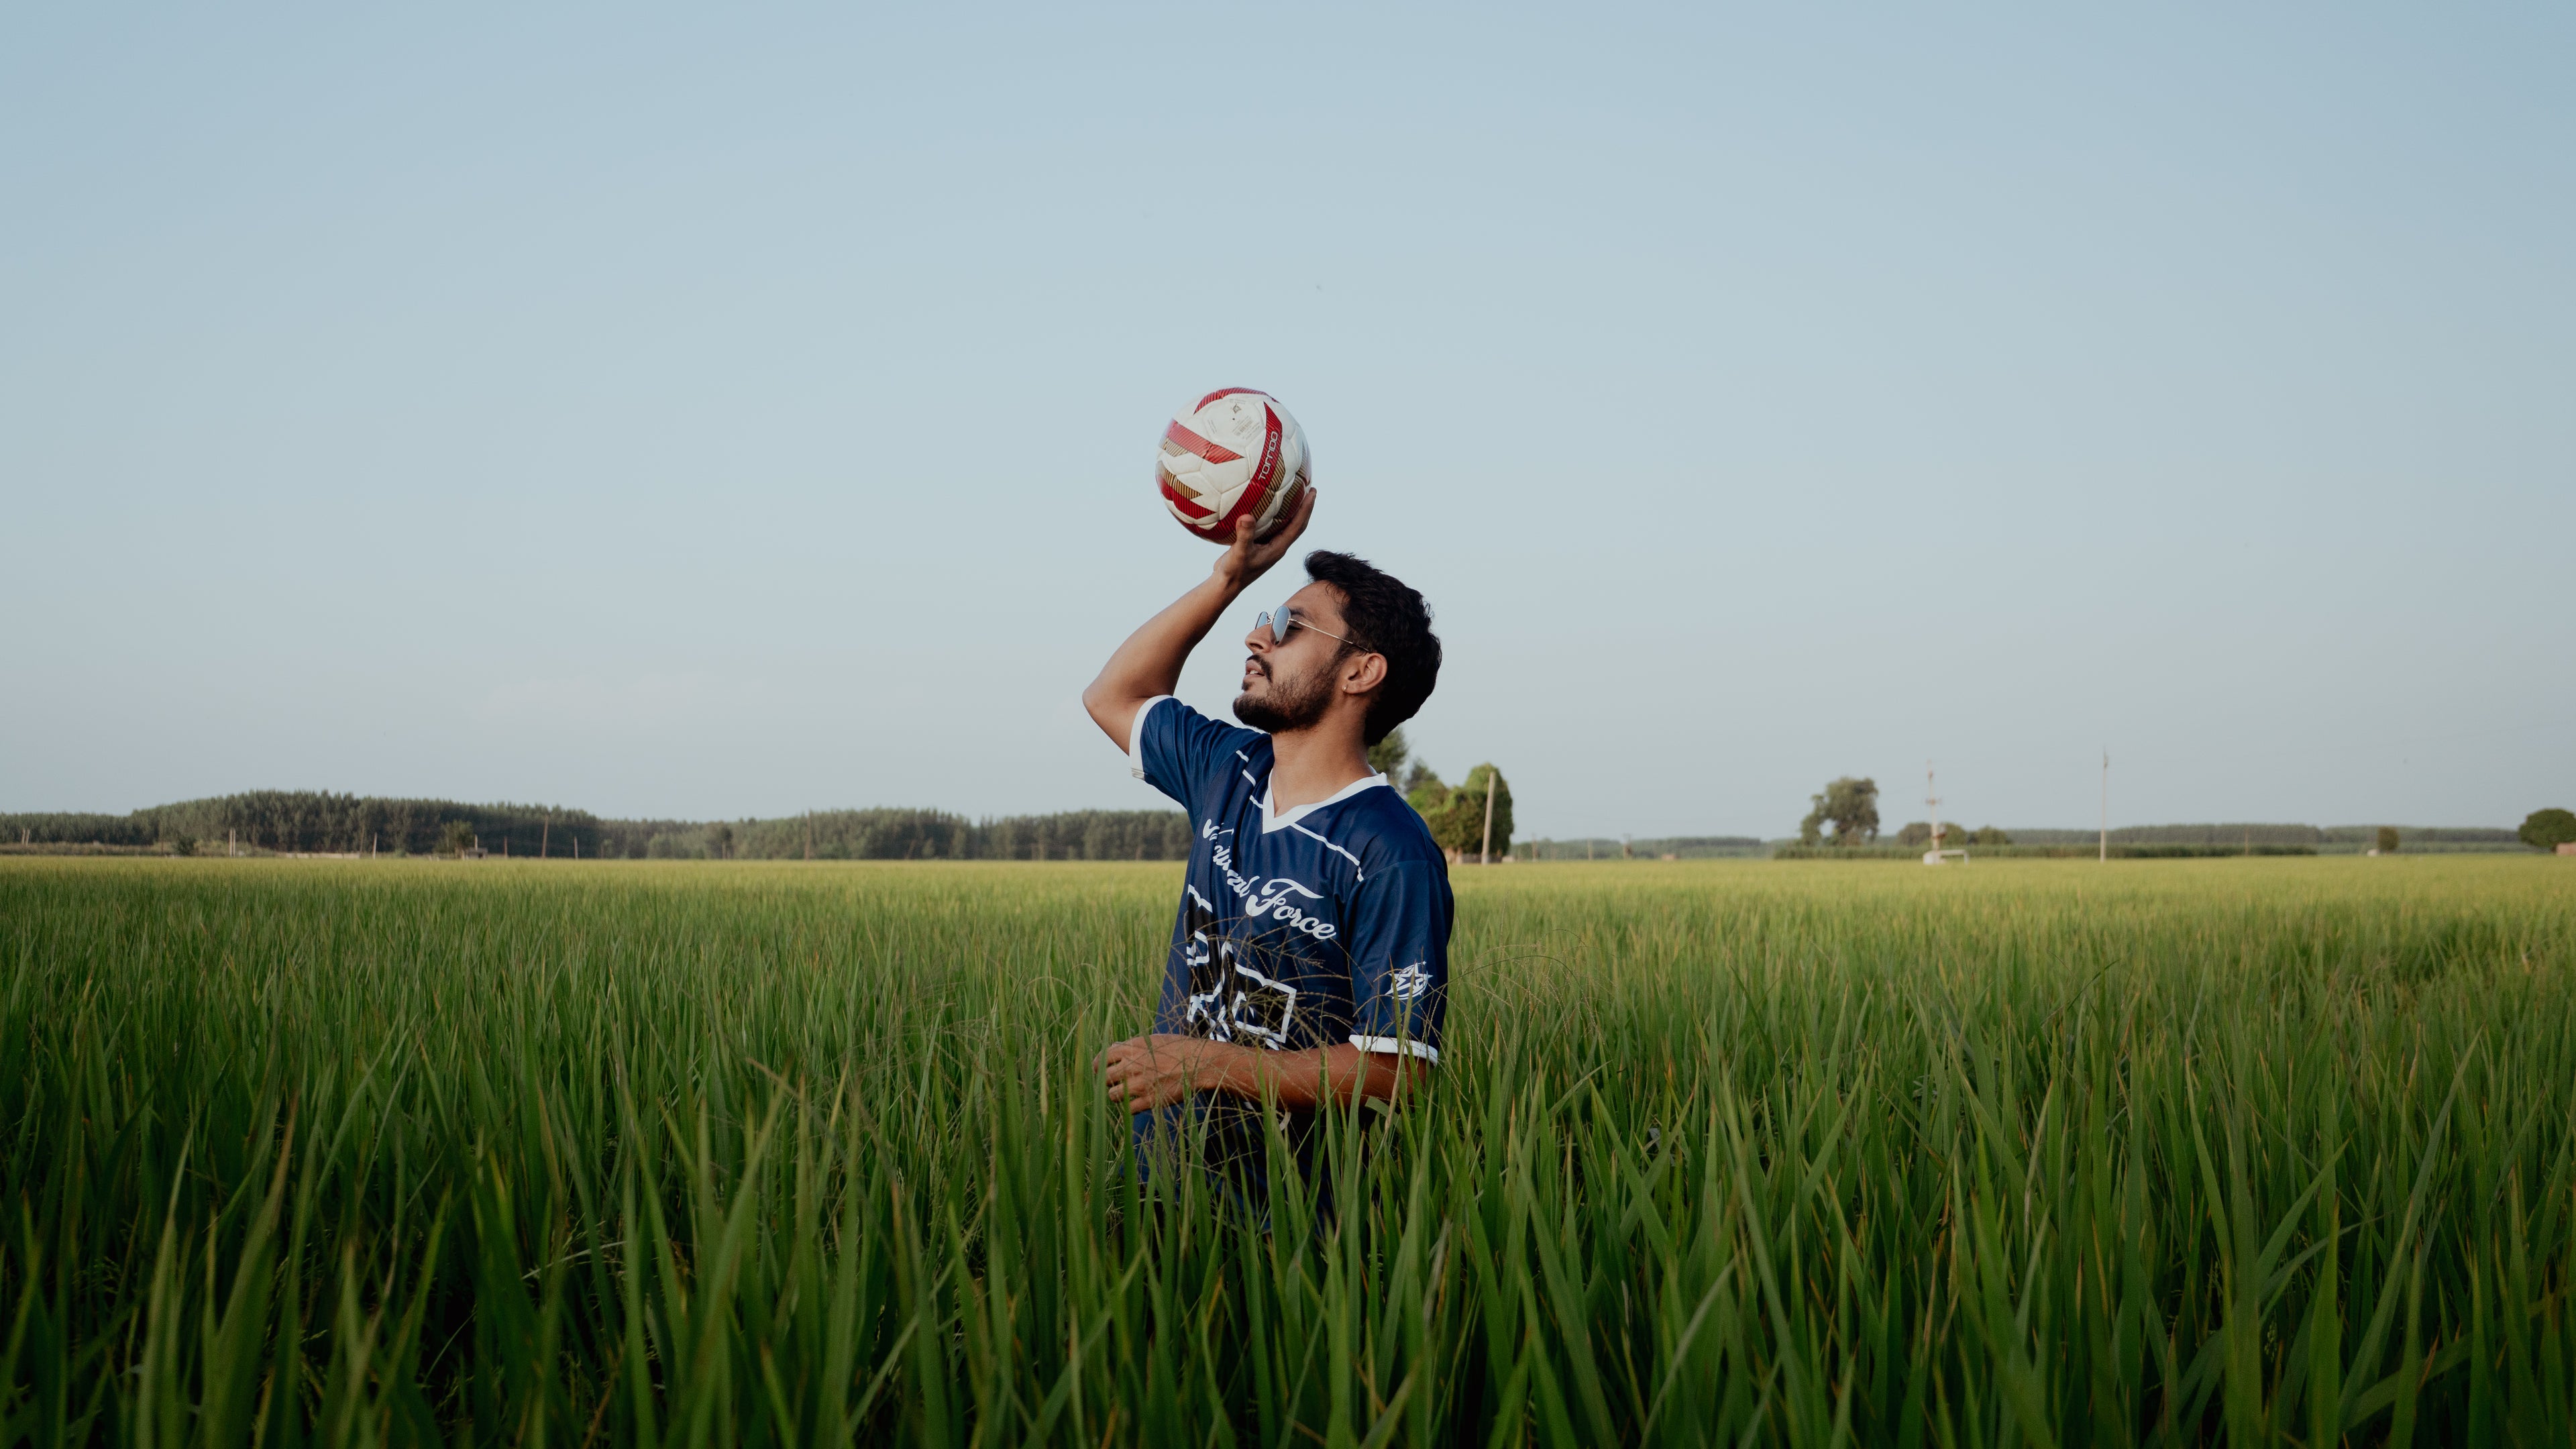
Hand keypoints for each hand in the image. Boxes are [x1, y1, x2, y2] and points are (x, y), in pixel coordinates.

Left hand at [1096, 1032, 1227, 1111]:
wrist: (1201, 1063)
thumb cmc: (1180, 1048)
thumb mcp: (1154, 1039)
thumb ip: (1132, 1045)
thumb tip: (1114, 1047)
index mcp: (1132, 1047)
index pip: (1102, 1057)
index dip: (1099, 1066)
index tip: (1102, 1071)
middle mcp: (1132, 1065)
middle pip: (1104, 1077)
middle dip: (1108, 1081)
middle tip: (1116, 1084)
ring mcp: (1140, 1083)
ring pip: (1113, 1095)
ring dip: (1117, 1096)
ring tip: (1127, 1095)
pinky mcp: (1150, 1100)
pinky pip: (1128, 1110)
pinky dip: (1129, 1109)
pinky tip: (1136, 1104)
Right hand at [1211, 487, 1316, 597]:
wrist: (1225, 585)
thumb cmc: (1234, 572)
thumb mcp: (1239, 553)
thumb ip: (1244, 535)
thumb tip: (1247, 515)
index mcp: (1279, 548)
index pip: (1298, 525)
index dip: (1307, 508)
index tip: (1312, 491)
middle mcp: (1277, 545)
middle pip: (1297, 523)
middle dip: (1304, 506)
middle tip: (1308, 487)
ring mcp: (1268, 545)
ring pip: (1284, 523)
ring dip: (1290, 508)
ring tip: (1290, 490)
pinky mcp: (1257, 543)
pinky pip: (1268, 524)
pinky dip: (1270, 512)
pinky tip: (1262, 500)